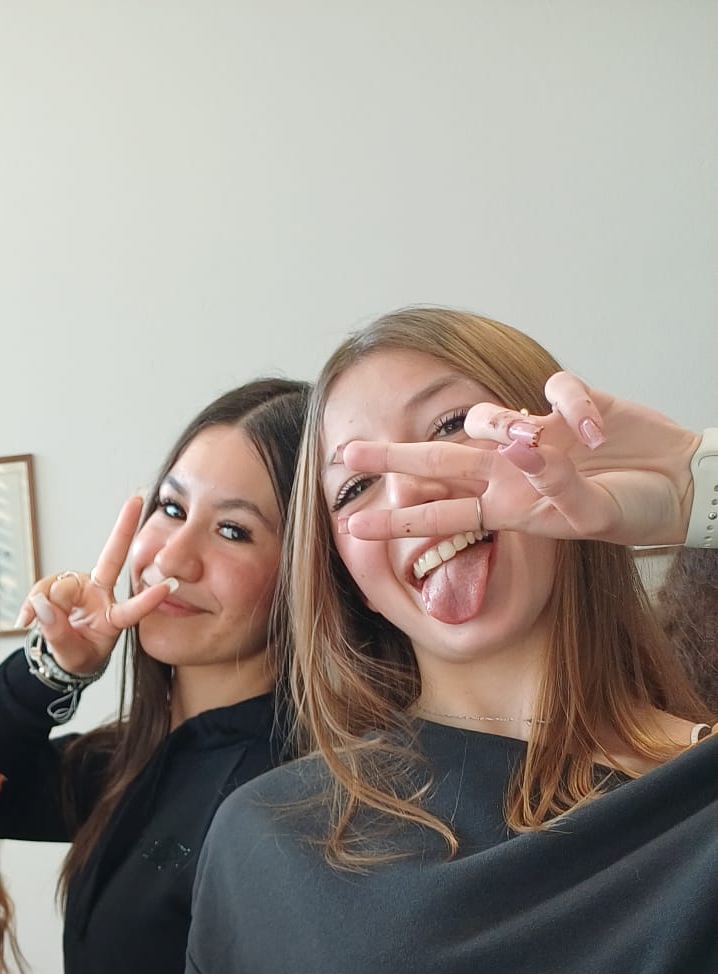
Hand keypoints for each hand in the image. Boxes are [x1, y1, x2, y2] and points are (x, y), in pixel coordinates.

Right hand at [17, 494, 178, 674]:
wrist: (62, 653)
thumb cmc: (78, 655)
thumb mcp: (71, 656)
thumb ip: (59, 636)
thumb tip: (43, 607)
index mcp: (113, 619)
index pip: (131, 609)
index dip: (148, 600)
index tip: (169, 586)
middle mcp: (101, 594)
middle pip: (108, 561)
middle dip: (123, 530)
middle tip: (136, 500)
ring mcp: (81, 586)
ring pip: (61, 584)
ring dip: (45, 603)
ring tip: (33, 623)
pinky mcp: (61, 583)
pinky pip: (43, 588)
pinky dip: (32, 604)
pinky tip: (25, 620)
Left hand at [342, 375, 701, 549]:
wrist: (678, 487)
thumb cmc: (631, 511)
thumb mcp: (590, 517)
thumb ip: (554, 489)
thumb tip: (518, 448)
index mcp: (506, 507)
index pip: (441, 513)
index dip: (399, 519)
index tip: (352, 527)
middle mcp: (511, 470)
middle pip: (440, 457)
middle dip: (395, 455)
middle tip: (350, 452)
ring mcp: (538, 435)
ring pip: (490, 417)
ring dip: (504, 424)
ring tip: (541, 439)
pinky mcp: (572, 405)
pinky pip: (558, 391)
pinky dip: (573, 406)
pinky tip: (595, 431)